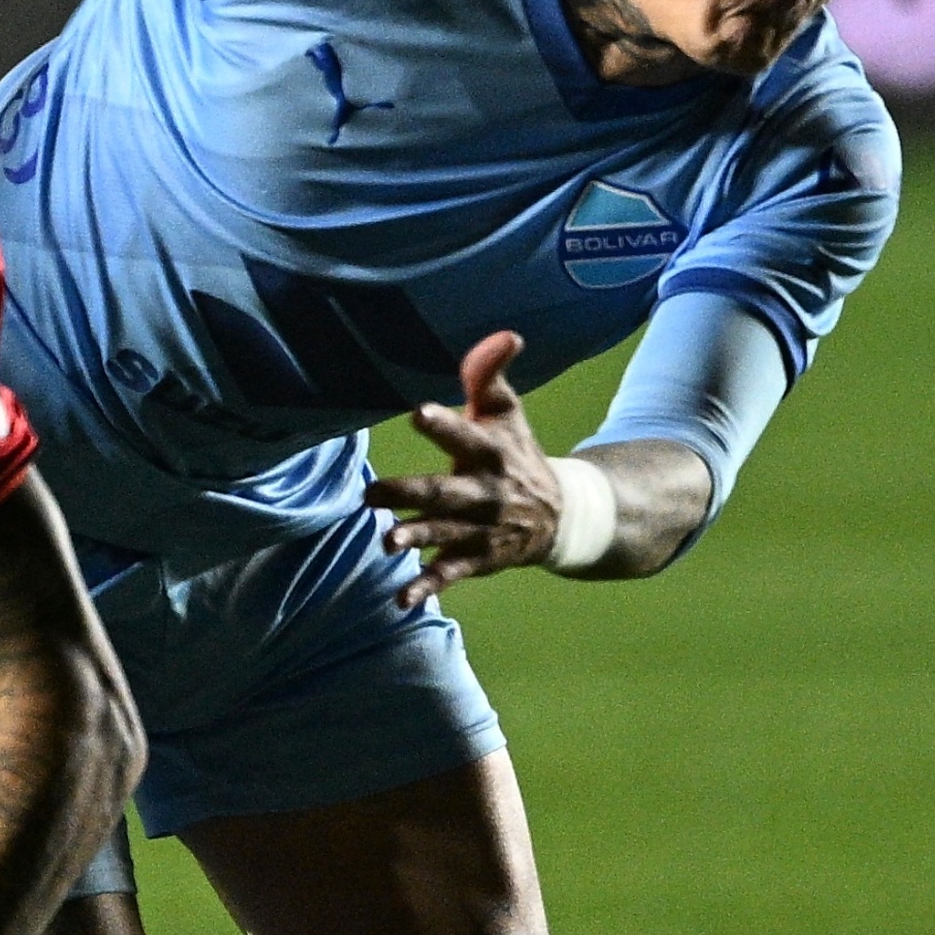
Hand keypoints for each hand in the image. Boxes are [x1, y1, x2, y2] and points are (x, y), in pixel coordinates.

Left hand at [366, 331, 565, 610]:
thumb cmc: (516, 453)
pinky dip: (426, 588)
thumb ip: (490, 376)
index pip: (466, 435)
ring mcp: (480, 529)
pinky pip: (449, 574)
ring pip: (443, 534)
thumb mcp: (507, 413)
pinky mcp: (476, 558)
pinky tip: (401, 600)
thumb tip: (508, 334)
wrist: (561, 515)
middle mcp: (485, 492)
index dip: (444, 425)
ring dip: (415, 537)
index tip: (417, 414)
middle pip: (444, 491)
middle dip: (410, 493)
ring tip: (386, 542)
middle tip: (373, 493)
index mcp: (491, 451)